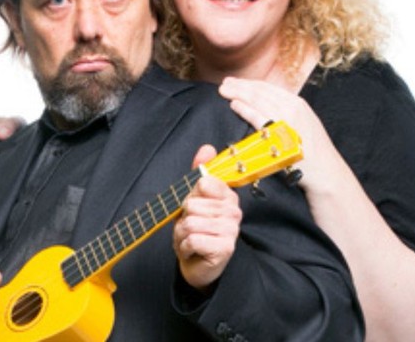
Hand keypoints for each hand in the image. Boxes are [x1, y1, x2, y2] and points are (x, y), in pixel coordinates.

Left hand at [173, 145, 241, 292]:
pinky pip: (192, 239)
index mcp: (228, 196)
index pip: (204, 182)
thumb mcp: (194, 200)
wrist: (198, 266)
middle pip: (191, 204)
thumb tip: (207, 148)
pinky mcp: (225, 247)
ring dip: (181, 235)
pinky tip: (193, 251)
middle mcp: (234, 210)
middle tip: (190, 230)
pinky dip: (185, 248)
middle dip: (182, 220)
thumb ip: (199, 173)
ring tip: (190, 240)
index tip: (195, 207)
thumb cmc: (196, 231)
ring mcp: (231, 229)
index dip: (191, 195)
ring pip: (190, 222)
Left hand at [218, 77, 348, 195]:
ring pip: (258, 101)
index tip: (234, 82)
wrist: (327, 172)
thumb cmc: (312, 152)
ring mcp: (288, 120)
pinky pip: (260, 118)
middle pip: (261, 91)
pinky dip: (245, 109)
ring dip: (239, 93)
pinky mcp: (282, 135)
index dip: (249, 83)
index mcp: (298, 103)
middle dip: (240, 86)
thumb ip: (286, 114)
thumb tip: (266, 108)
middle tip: (224, 83)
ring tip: (224, 91)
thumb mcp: (302, 125)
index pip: (268, 88)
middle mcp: (294, 108)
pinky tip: (234, 105)